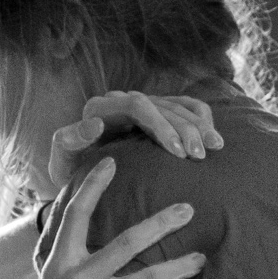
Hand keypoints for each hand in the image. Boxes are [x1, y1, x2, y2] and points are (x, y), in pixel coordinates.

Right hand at [0, 158, 201, 278]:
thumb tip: (50, 277)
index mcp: (59, 265)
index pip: (77, 214)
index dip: (95, 185)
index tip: (111, 163)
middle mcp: (81, 277)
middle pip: (130, 239)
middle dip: (163, 221)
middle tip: (187, 210)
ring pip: (150, 276)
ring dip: (179, 267)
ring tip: (200, 261)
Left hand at [47, 92, 222, 187]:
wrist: (79, 177)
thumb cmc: (70, 174)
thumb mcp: (62, 162)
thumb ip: (69, 140)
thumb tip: (95, 124)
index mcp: (100, 108)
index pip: (137, 105)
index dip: (160, 125)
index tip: (177, 152)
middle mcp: (122, 101)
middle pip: (162, 106)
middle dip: (185, 128)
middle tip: (200, 155)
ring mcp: (141, 106)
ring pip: (176, 106)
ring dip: (199, 125)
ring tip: (215, 147)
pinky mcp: (156, 115)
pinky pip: (184, 107)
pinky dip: (201, 118)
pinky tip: (214, 134)